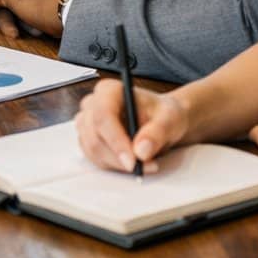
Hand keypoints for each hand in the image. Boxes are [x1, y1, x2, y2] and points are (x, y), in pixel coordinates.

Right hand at [74, 78, 188, 173]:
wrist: (161, 121)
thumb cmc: (163, 114)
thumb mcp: (170, 119)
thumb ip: (157, 132)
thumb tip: (141, 151)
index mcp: (109, 90)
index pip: (103, 115)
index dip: (115, 140)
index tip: (132, 161)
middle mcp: (93, 103)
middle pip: (95, 136)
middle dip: (119, 157)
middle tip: (143, 167)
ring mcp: (87, 122)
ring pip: (93, 150)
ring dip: (118, 164)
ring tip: (144, 163)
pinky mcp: (88, 139)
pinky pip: (95, 158)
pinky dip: (114, 166)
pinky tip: (132, 162)